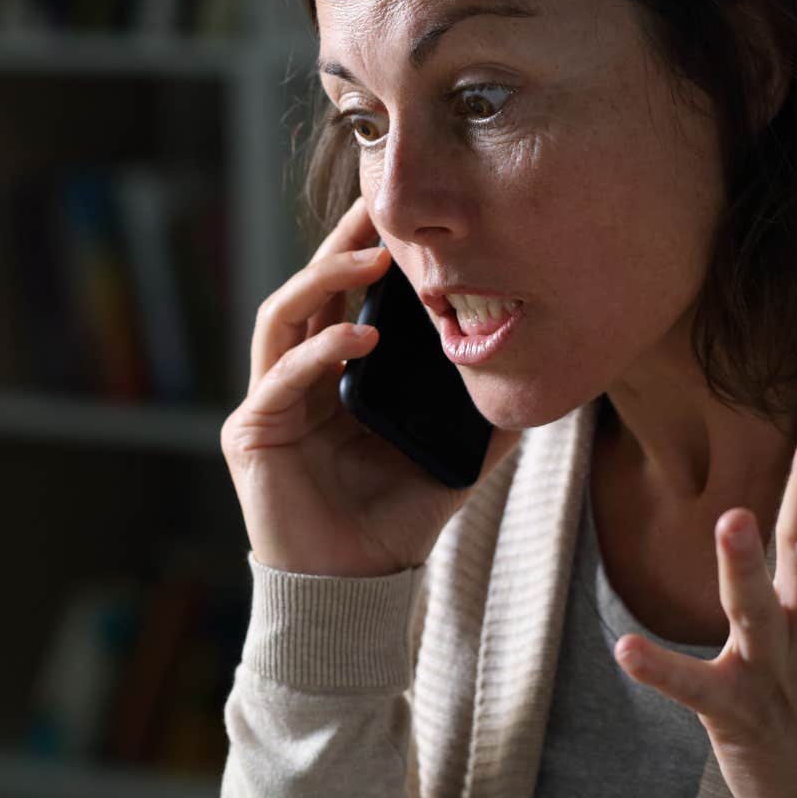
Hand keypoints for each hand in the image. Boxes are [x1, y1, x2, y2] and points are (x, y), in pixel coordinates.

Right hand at [221, 195, 520, 577]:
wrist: (354, 589)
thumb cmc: (393, 522)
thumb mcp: (453, 460)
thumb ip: (488, 423)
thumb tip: (545, 387)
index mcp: (335, 376)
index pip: (345, 298)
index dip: (365, 252)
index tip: (400, 215)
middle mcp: (294, 377)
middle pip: (309, 290)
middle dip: (341, 245)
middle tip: (376, 209)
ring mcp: (268, 401)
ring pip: (282, 316)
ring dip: (323, 282)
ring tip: (371, 262)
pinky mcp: (251, 432)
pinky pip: (281, 376)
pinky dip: (320, 352)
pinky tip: (358, 341)